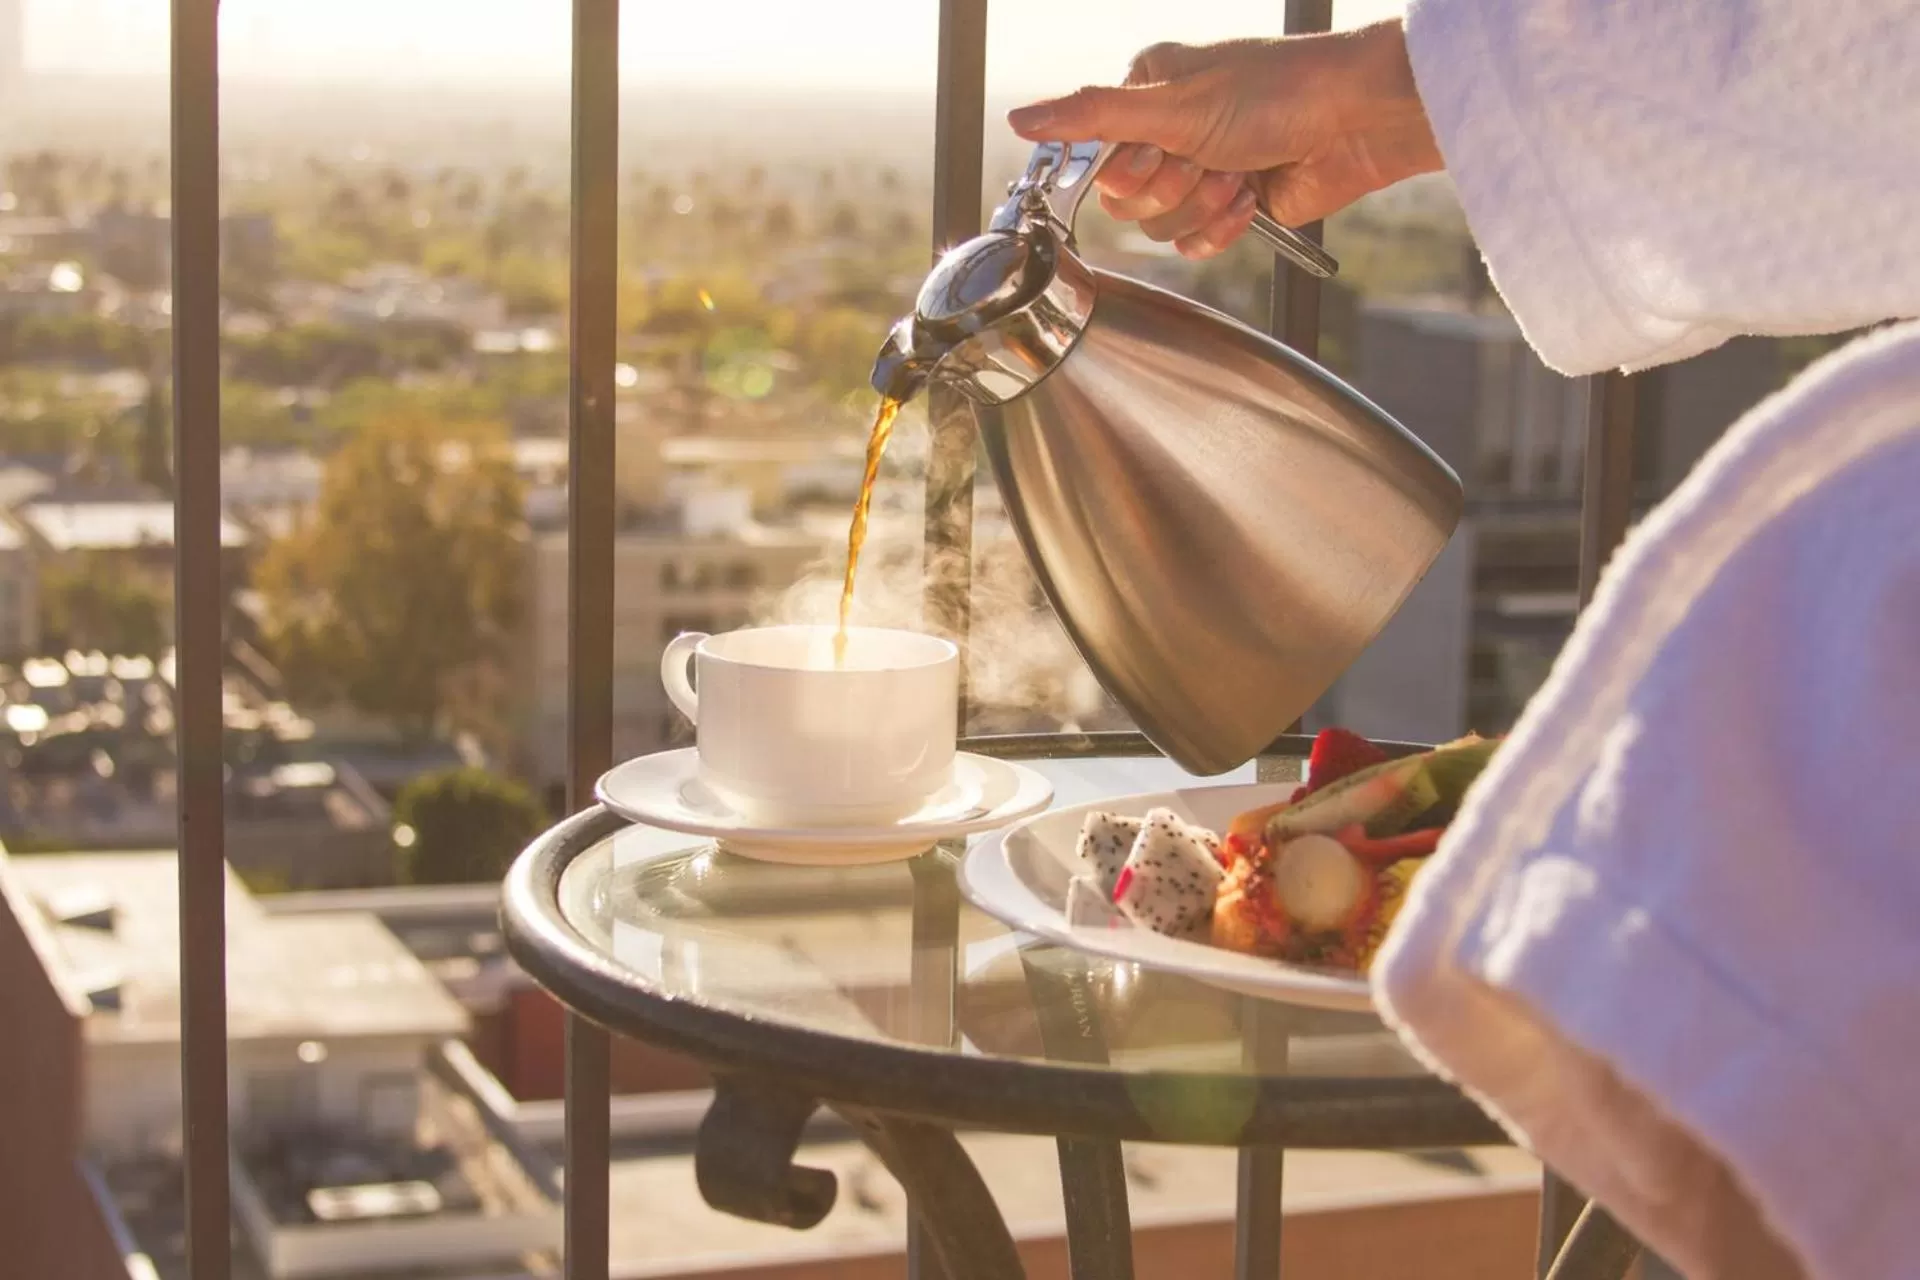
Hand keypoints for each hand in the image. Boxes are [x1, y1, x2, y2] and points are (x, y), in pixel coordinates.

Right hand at [1007, 21, 1440, 258]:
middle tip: (1208, 158)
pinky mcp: (1230, 208)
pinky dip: (1223, 228)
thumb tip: (1019, 121)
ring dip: (1203, 206)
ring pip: (1160, 227)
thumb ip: (1091, 116)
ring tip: (1239, 173)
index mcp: (1145, 94)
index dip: (1128, 168)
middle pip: (1125, 202)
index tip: (1161, 150)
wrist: (1356, 121)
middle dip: (1172, 187)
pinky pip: (1195, 245)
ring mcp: (1200, 172)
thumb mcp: (1172, 103)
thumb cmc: (1276, 91)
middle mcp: (1168, 133)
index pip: (1095, 158)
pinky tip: (1252, 197)